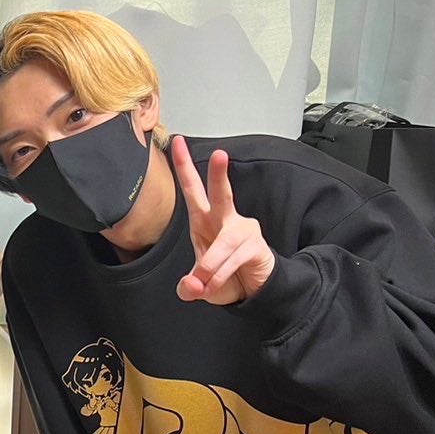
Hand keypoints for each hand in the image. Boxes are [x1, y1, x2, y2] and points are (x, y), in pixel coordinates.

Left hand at [171, 135, 274, 304]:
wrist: (252, 291)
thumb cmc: (224, 278)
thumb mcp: (199, 288)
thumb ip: (189, 288)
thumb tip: (192, 286)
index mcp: (205, 221)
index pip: (193, 189)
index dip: (184, 167)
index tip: (177, 142)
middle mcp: (225, 220)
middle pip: (221, 194)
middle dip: (219, 175)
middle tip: (219, 154)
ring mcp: (243, 231)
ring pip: (225, 241)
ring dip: (211, 262)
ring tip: (204, 279)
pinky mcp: (257, 246)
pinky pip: (236, 258)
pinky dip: (221, 275)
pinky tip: (215, 284)